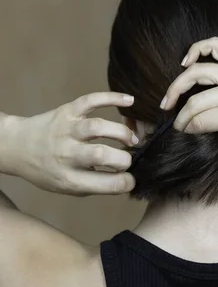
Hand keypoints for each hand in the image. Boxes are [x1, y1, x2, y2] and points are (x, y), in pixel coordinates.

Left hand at [5, 93, 137, 195]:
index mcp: (68, 178)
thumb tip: (125, 179)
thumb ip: (93, 184)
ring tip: (131, 138)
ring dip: (121, 132)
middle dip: (124, 158)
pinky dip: (112, 98)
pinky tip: (129, 101)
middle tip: (129, 158)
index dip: (126, 182)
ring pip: (97, 127)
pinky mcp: (67, 111)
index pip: (105, 183)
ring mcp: (66, 130)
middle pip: (102, 154)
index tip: (131, 178)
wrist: (17, 147)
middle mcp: (66, 154)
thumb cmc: (46, 170)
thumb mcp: (65, 187)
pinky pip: (91, 101)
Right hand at [161, 37, 217, 158]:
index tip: (180, 137)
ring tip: (168, 101)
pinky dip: (196, 49)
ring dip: (177, 86)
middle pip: (195, 101)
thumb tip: (200, 147)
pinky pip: (213, 46)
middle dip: (179, 117)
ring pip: (196, 72)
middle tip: (173, 126)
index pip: (201, 121)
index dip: (186, 131)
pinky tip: (185, 62)